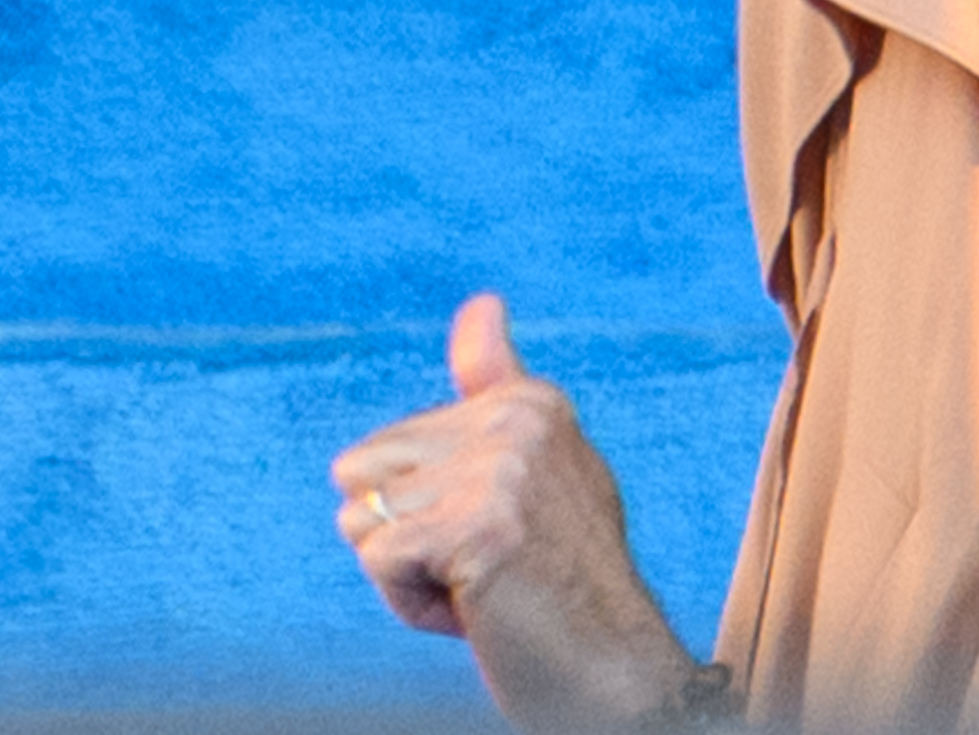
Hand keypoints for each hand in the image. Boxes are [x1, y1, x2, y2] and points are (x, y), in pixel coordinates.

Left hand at [330, 294, 698, 730]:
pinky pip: (378, 562)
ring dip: (407, 574)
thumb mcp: (540, 472)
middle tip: (487, 572)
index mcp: (529, 404)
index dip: (426, 508)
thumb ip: (498, 390)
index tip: (504, 537)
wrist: (616, 677)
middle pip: (364, 473)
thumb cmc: (566, 587)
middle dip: (405, 537)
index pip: (397, 442)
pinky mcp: (474, 527)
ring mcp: (497, 472)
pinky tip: (476, 614)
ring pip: (363, 521)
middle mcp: (516, 422)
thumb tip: (482, 301)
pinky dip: (410, 605)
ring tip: (483, 591)